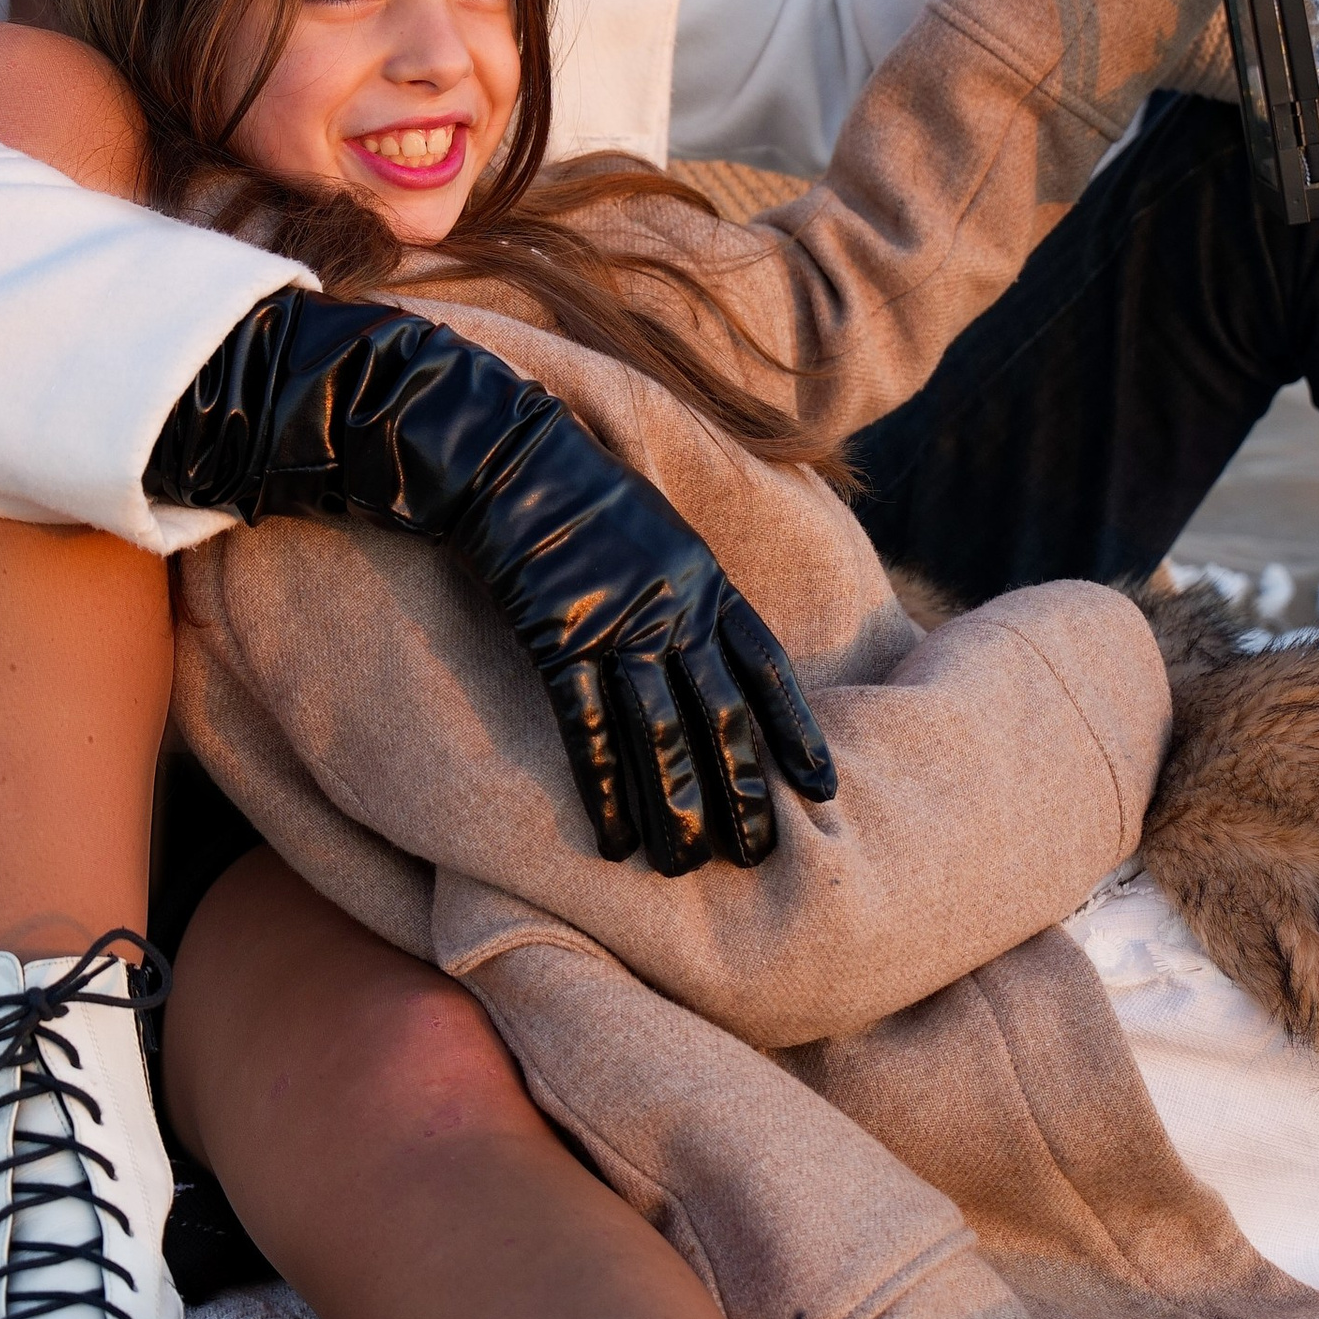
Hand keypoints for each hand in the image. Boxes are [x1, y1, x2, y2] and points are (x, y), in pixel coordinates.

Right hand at [145, 292, 837, 874]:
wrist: (495, 452)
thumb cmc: (568, 487)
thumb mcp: (651, 527)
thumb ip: (683, 586)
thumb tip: (703, 643)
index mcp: (702, 578)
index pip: (765, 668)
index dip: (795, 732)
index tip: (823, 790)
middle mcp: (671, 605)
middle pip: (720, 714)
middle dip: (744, 789)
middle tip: (762, 856)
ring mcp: (615, 621)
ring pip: (661, 732)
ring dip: (677, 805)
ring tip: (690, 867)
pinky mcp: (555, 634)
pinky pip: (586, 723)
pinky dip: (603, 784)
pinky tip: (611, 839)